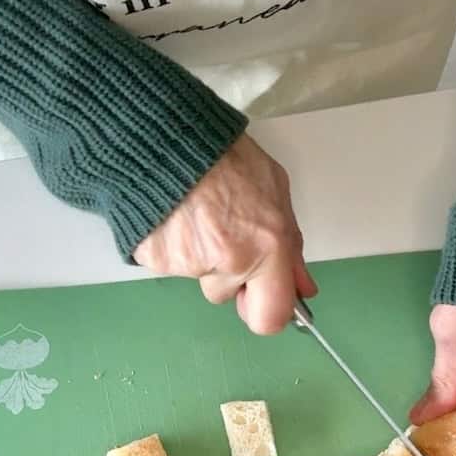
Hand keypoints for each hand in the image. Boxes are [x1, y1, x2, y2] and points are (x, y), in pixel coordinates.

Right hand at [133, 133, 315, 333]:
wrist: (168, 136)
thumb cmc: (225, 157)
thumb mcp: (275, 192)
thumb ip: (290, 245)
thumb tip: (302, 286)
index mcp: (265, 250)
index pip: (269, 319)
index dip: (265, 311)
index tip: (261, 295)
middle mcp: (226, 263)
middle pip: (225, 295)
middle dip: (227, 274)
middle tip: (222, 233)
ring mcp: (186, 264)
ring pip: (196, 276)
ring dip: (198, 255)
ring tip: (196, 213)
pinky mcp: (153, 258)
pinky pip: (167, 263)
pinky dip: (171, 244)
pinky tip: (174, 214)